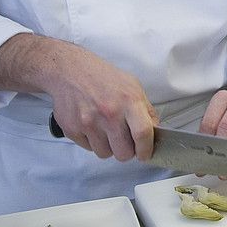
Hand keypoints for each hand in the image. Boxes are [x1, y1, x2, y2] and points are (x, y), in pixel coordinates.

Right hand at [43, 45, 158, 162]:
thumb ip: (146, 110)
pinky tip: (93, 126)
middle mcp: (109, 113)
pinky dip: (93, 142)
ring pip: (105, 154)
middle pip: (123, 152)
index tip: (146, 154)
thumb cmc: (104, 78)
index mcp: (129, 101)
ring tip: (107, 131)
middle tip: (125, 142)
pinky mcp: (72, 129)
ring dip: (109, 147)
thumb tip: (155, 131)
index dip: (146, 149)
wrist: (71, 71)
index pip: (142, 133)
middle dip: (127, 151)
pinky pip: (88, 148)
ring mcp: (89, 122)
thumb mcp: (133, 86)